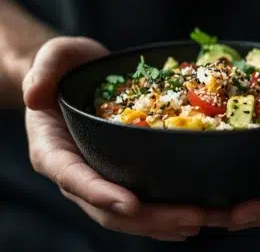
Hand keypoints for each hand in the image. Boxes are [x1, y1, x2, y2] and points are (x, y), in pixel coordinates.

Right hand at [23, 37, 203, 240]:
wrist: (77, 77)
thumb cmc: (66, 68)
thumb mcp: (53, 57)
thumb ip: (42, 71)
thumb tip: (35, 96)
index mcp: (54, 151)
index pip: (74, 178)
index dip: (101, 194)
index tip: (133, 203)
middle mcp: (77, 173)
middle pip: (109, 209)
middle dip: (151, 218)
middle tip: (192, 217)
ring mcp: (100, 177)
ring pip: (129, 215)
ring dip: (166, 223)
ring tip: (203, 220)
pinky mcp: (120, 174)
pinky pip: (141, 202)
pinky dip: (166, 216)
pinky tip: (193, 217)